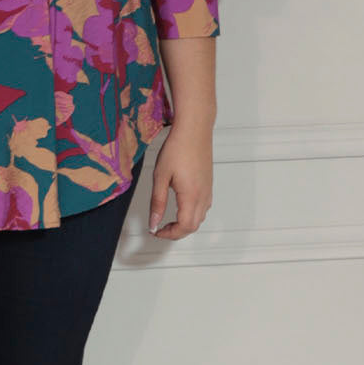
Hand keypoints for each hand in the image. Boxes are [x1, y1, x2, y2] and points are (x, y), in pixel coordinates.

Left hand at [148, 123, 212, 239]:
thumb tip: (154, 222)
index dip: (169, 234)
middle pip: (193, 226)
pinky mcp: (208, 185)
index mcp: (191, 196)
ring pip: (199, 218)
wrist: (194, 130)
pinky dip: (192, 214)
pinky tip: (181, 207)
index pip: (184, 227)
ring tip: (168, 220)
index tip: (156, 231)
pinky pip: (203, 208)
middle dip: (176, 232)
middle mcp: (203, 196)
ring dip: (185, 224)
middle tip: (160, 228)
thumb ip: (157, 202)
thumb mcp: (160, 176)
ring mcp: (208, 191)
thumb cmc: (177, 148)